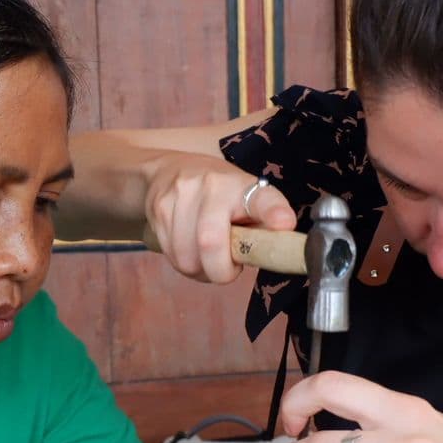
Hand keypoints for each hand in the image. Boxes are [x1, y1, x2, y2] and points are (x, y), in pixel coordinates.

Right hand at [143, 152, 294, 282]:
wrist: (167, 170)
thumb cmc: (218, 195)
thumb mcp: (245, 202)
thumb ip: (260, 228)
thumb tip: (273, 254)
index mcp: (242, 187)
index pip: (262, 198)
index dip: (274, 212)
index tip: (284, 223)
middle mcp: (211, 185)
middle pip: (211, 243)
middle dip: (219, 271)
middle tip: (226, 269)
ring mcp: (180, 195)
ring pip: (186, 258)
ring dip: (199, 270)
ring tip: (205, 257)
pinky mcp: (158, 208)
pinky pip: (170, 255)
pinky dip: (183, 263)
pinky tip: (189, 249)